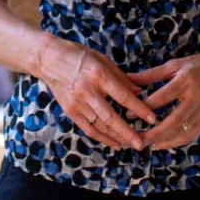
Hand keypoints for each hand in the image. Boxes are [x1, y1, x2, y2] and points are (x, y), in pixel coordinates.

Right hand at [37, 37, 157, 150]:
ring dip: (118, 137)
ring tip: (132, 145)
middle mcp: (86, 90)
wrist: (48, 58)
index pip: (122, 95)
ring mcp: (76, 103)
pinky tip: (115, 144)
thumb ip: (120, 77)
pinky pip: (88, 128)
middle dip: (128, 132)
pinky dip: (102, 138)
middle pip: (110, 116)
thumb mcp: (101, 59)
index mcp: (97, 74)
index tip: (152, 118)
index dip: (139, 108)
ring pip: (100, 125)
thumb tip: (139, 91)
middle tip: (142, 142)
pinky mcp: (69, 111)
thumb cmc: (77, 55)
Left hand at [127, 49, 199, 150]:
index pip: (162, 97)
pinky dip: (177, 141)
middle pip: (174, 120)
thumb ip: (152, 74)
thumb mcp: (175, 65)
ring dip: (165, 141)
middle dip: (155, 133)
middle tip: (137, 139)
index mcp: (185, 81)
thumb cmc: (198, 65)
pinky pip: (192, 134)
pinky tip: (162, 143)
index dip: (145, 108)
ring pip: (183, 131)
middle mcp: (196, 97)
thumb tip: (128, 79)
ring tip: (147, 145)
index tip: (129, 115)